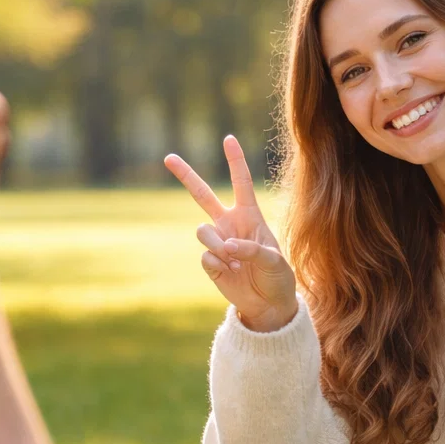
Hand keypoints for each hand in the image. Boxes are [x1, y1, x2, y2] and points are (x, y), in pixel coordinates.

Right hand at [166, 135, 297, 332]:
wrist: (268, 304)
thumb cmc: (277, 276)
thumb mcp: (273, 260)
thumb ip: (251, 249)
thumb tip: (226, 246)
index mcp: (249, 215)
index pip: (240, 182)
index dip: (235, 161)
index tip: (228, 139)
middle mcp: (229, 224)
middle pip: (202, 195)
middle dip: (185, 175)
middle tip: (168, 157)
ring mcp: (217, 242)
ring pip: (203, 231)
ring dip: (217, 244)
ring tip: (233, 260)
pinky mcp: (210, 262)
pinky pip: (206, 256)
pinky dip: (219, 265)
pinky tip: (230, 273)